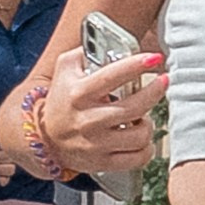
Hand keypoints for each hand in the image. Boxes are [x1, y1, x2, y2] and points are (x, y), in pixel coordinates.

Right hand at [27, 46, 164, 175]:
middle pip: (135, 107)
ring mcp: (96, 144)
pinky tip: (141, 139)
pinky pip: (138, 158)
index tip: (154, 58)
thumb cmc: (60, 102)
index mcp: (79, 94)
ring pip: (140, 135)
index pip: (112, 76)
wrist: (43, 140)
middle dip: (155, 92)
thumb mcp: (64, 71)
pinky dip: (146, 149)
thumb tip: (106, 41)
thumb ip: (83, 53)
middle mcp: (88, 120)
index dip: (137, 65)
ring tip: (142, 117)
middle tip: (161, 83)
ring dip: (148, 123)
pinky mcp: (102, 163)